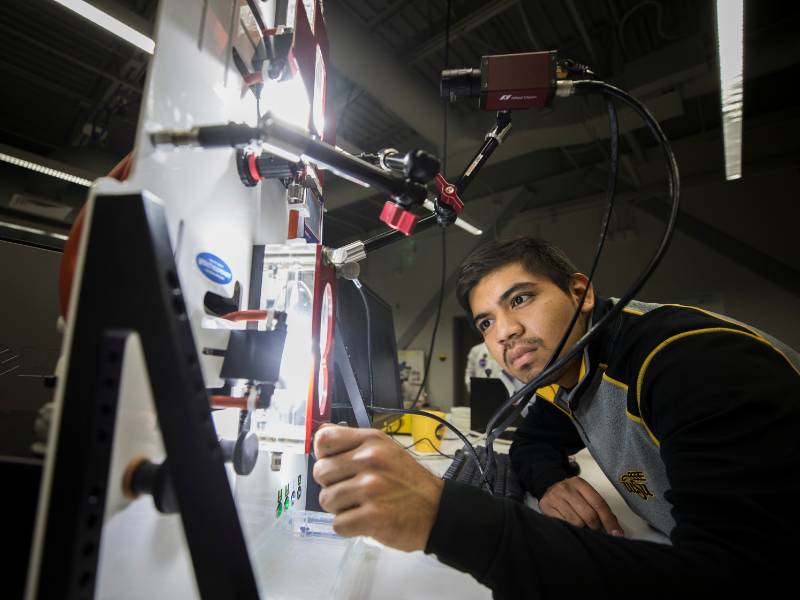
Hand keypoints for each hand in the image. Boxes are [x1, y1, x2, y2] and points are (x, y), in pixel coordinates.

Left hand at [312, 425, 443, 551]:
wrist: (437, 510)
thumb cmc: (407, 480)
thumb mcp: (385, 449)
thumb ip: (354, 445)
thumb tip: (319, 441)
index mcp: (372, 440)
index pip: (323, 439)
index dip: (324, 455)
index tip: (337, 466)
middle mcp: (370, 460)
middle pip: (320, 472)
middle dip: (332, 485)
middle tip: (353, 490)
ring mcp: (371, 488)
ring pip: (326, 500)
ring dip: (340, 507)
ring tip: (362, 505)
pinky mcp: (372, 517)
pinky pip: (337, 524)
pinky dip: (348, 526)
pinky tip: (366, 520)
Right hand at [539, 476, 623, 535]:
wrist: (549, 491)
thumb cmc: (571, 496)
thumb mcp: (585, 496)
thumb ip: (600, 509)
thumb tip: (615, 529)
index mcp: (580, 483)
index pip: (599, 503)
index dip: (609, 521)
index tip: (616, 533)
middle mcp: (566, 488)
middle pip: (589, 515)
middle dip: (596, 526)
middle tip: (595, 528)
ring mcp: (555, 497)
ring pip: (577, 522)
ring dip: (582, 528)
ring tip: (581, 524)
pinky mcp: (546, 507)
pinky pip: (565, 524)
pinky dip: (570, 527)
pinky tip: (570, 523)